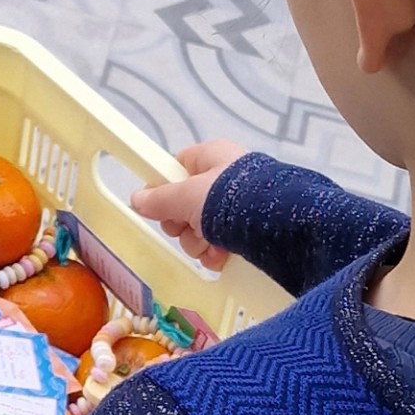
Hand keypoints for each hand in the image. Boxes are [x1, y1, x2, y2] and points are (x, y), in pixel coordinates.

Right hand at [128, 140, 245, 268]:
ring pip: (201, 229)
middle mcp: (226, 180)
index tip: (158, 208)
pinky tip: (222, 257)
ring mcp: (238, 208)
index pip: (178, 168)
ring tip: (211, 246)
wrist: (277, 227)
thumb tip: (137, 199)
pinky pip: (220, 244)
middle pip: (186, 204)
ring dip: (199, 243)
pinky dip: (217, 254)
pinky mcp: (249, 233)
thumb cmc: (230, 200)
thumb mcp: (187, 196)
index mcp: (212, 157)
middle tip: (187, 228)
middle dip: (183, 225)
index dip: (165, 189)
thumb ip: (160, 199)